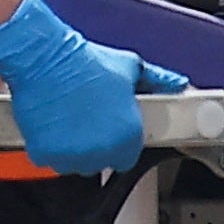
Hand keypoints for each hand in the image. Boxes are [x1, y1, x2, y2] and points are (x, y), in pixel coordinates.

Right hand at [0, 0, 191, 174]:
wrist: (46, 60)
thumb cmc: (86, 63)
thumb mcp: (130, 67)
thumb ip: (157, 80)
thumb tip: (178, 83)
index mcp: (128, 134)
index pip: (128, 157)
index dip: (120, 143)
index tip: (111, 130)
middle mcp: (102, 151)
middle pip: (101, 162)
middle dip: (96, 145)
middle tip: (88, 119)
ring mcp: (73, 156)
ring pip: (75, 163)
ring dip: (74, 149)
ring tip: (70, 119)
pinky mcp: (45, 156)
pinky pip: (50, 160)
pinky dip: (50, 147)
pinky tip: (52, 124)